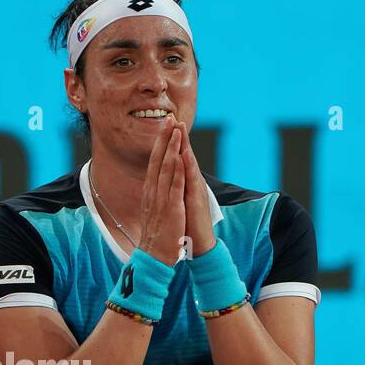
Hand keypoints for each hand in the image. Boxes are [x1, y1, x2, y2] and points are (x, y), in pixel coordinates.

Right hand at [137, 116, 186, 264]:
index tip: (165, 128)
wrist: (154, 257)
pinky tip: (179, 156)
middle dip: (164, 138)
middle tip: (169, 119)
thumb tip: (156, 188)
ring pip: (165, 168)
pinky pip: (173, 185)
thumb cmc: (157, 236)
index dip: (160, 144)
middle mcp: (153, 193)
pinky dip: (176, 169)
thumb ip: (155, 198)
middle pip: (158, 160)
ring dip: (171, 148)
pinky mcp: (171, 208)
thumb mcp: (154, 212)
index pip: (154, 163)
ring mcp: (161, 200)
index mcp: (150, 193)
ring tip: (176, 130)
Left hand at [179, 122, 215, 257]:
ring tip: (181, 129)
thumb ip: (174, 190)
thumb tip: (168, 181)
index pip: (176, 160)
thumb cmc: (188, 225)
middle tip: (173, 119)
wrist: (199, 245)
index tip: (165, 128)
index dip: (171, 144)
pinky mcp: (196, 200)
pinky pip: (190, 181)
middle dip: (178, 138)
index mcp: (183, 185)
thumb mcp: (177, 204)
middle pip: (183, 157)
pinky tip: (184, 155)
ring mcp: (194, 191)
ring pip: (188, 164)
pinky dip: (187, 167)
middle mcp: (190, 185)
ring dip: (184, 146)